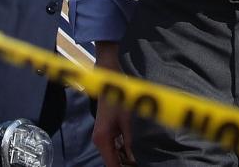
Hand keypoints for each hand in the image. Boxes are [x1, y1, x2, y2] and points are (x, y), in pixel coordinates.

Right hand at [92, 42, 135, 165]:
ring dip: (123, 159)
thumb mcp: (126, 122)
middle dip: (124, 165)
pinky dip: (121, 152)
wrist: (108, 81)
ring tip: (138, 160)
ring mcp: (100, 137)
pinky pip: (112, 148)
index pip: (112, 165)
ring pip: (112, 155)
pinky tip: (132, 152)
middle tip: (140, 163)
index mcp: (102, 140)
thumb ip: (129, 142)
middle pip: (111, 162)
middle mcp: (98, 141)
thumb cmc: (118, 100)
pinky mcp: (104, 132)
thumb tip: (133, 160)